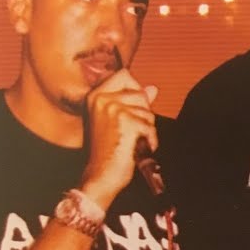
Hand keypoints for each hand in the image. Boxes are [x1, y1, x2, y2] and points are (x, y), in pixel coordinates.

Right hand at [80, 69, 158, 206]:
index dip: (135, 89)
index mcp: (95, 95)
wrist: (101, 176)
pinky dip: (149, 141)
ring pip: (148, 111)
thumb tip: (153, 88)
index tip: (130, 110)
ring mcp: (114, 109)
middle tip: (129, 132)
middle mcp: (102, 99)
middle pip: (141, 93)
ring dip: (146, 129)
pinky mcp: (127, 122)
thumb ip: (133, 101)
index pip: (124, 74)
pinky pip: (151, 126)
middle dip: (143, 114)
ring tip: (131, 141)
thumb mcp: (116, 121)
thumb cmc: (107, 151)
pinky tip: (136, 149)